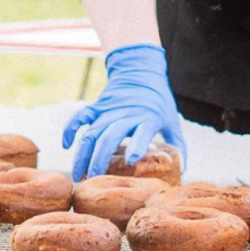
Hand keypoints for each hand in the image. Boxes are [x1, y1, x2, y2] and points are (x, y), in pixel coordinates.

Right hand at [62, 44, 186, 180]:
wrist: (140, 70)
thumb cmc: (158, 100)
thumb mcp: (171, 120)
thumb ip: (177, 144)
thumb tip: (183, 170)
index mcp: (147, 118)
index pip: (142, 132)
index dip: (137, 144)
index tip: (132, 159)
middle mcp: (125, 115)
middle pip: (108, 138)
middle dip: (99, 160)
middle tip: (92, 180)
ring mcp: (108, 111)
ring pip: (90, 133)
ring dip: (82, 154)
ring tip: (78, 174)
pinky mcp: (96, 107)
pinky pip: (79, 117)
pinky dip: (70, 129)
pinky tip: (66, 145)